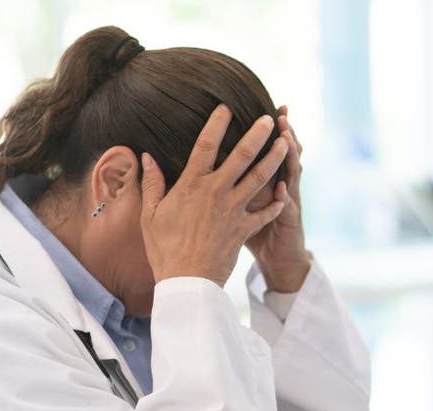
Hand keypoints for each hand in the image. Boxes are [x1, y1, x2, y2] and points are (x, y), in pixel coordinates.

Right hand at [140, 105, 287, 285]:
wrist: (186, 280)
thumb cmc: (164, 248)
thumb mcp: (151, 214)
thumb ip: (152, 183)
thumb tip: (146, 157)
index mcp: (192, 184)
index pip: (205, 144)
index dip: (216, 123)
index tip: (225, 107)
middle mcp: (217, 191)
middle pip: (242, 155)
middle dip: (257, 134)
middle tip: (268, 118)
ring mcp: (234, 209)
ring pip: (260, 178)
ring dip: (275, 159)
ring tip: (286, 144)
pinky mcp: (245, 228)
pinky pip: (266, 213)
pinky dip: (276, 203)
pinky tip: (283, 192)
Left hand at [245, 105, 309, 292]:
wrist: (278, 260)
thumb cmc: (254, 233)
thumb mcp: (241, 205)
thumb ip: (230, 184)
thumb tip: (205, 165)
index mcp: (262, 180)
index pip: (260, 150)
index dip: (261, 131)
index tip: (259, 109)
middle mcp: (277, 186)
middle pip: (281, 154)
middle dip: (282, 134)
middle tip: (280, 113)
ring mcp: (286, 202)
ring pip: (290, 175)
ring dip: (288, 158)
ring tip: (286, 140)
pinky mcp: (287, 223)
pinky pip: (285, 209)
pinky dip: (284, 199)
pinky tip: (283, 189)